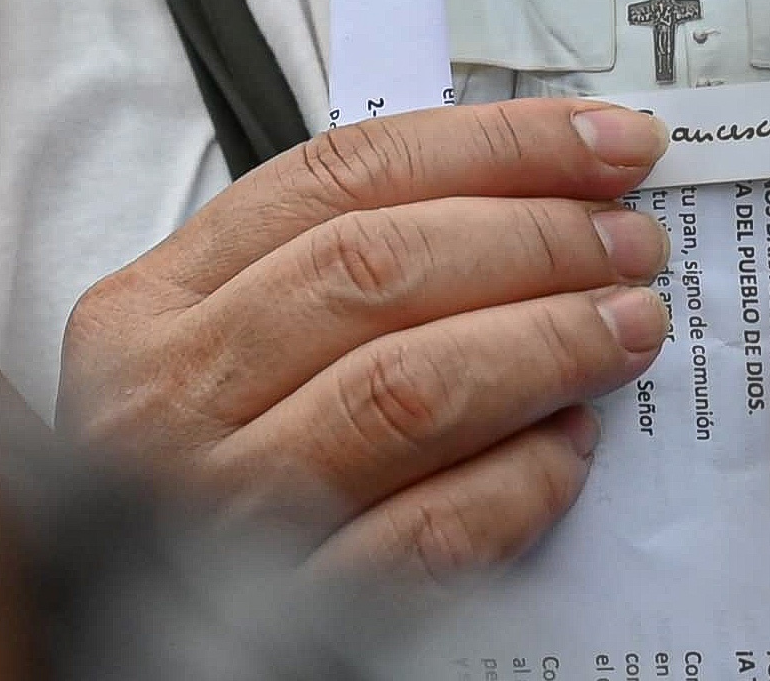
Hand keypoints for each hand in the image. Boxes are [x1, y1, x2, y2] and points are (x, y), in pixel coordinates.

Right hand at [57, 99, 672, 579]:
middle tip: (629, 241)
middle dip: (532, 238)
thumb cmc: (202, 478)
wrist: (140, 657)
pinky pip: (427, 530)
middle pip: (376, 268)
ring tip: (628, 325)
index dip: (493, 146)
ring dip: (543, 342)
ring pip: (406, 386)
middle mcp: (168, 397)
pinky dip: (516, 480)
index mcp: (151, 308)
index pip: (341, 176)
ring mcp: (218, 507)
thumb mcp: (224, 354)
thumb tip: (538, 200)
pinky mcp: (282, 615)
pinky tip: (571, 446)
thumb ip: (336, 276)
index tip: (603, 140)